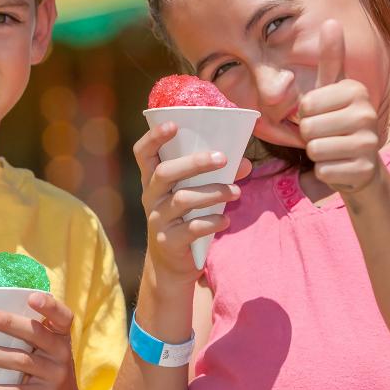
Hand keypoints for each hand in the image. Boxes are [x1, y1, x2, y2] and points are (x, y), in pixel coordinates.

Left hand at [0, 292, 85, 389]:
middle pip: (35, 334)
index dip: (49, 306)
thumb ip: (30, 335)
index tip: (31, 297)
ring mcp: (55, 376)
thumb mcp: (46, 352)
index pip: (63, 316)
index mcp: (61, 337)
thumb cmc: (45, 372)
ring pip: (21, 361)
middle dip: (7, 322)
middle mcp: (62, 354)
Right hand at [133, 126, 247, 282]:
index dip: (154, 137)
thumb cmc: (185, 219)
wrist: (171, 264)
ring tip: (236, 192)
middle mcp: (150, 197)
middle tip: (223, 158)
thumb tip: (245, 164)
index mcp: (153, 180)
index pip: (143, 153)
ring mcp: (157, 220)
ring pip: (182, 199)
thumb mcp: (194, 194)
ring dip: (213, 192)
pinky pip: (191, 228)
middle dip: (195, 163)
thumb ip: (215, 177)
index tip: (173, 124)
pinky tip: (226, 220)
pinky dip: (212, 222)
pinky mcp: (168, 241)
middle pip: (165, 172)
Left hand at [298, 20, 381, 193]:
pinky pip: (322, 170)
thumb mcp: (333, 89)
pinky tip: (340, 166)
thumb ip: (332, 58)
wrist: (362, 165)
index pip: (305, 105)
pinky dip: (325, 172)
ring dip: (317, 154)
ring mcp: (368, 144)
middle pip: (308, 128)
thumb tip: (332, 20)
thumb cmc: (338, 123)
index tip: (323, 116)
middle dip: (310, 136)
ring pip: (314, 149)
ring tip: (333, 150)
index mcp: (356, 91)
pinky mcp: (364, 170)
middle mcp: (366, 114)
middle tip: (328, 136)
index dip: (305, 115)